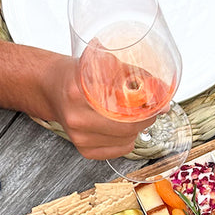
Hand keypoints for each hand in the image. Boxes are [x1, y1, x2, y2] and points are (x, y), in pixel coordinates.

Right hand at [39, 54, 153, 159]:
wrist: (51, 89)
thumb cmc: (77, 75)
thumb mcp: (103, 64)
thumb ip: (134, 76)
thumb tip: (163, 98)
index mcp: (78, 92)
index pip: (123, 106)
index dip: (145, 105)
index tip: (155, 101)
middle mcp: (77, 118)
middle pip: (128, 127)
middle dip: (145, 118)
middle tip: (150, 109)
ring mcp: (79, 138)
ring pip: (127, 140)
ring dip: (137, 128)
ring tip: (132, 114)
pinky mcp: (84, 150)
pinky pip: (120, 150)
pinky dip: (127, 139)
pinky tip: (121, 127)